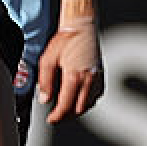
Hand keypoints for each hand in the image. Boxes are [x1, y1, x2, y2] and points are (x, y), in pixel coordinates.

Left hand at [37, 0, 104, 123]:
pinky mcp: (102, 75)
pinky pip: (96, 96)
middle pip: (78, 109)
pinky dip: (87, 101)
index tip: (51, 119)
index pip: (66, 106)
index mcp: (74, 76)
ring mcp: (97, 78)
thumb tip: (45, 98)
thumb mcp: (48, 59)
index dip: (57, 116)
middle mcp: (89, 79)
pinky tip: (79, 97)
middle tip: (57, 115)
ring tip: (66, 107)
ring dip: (77, 109)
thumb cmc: (66, 39)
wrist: (82, 26)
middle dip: (66, 115)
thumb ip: (45, 81)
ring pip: (89, 104)